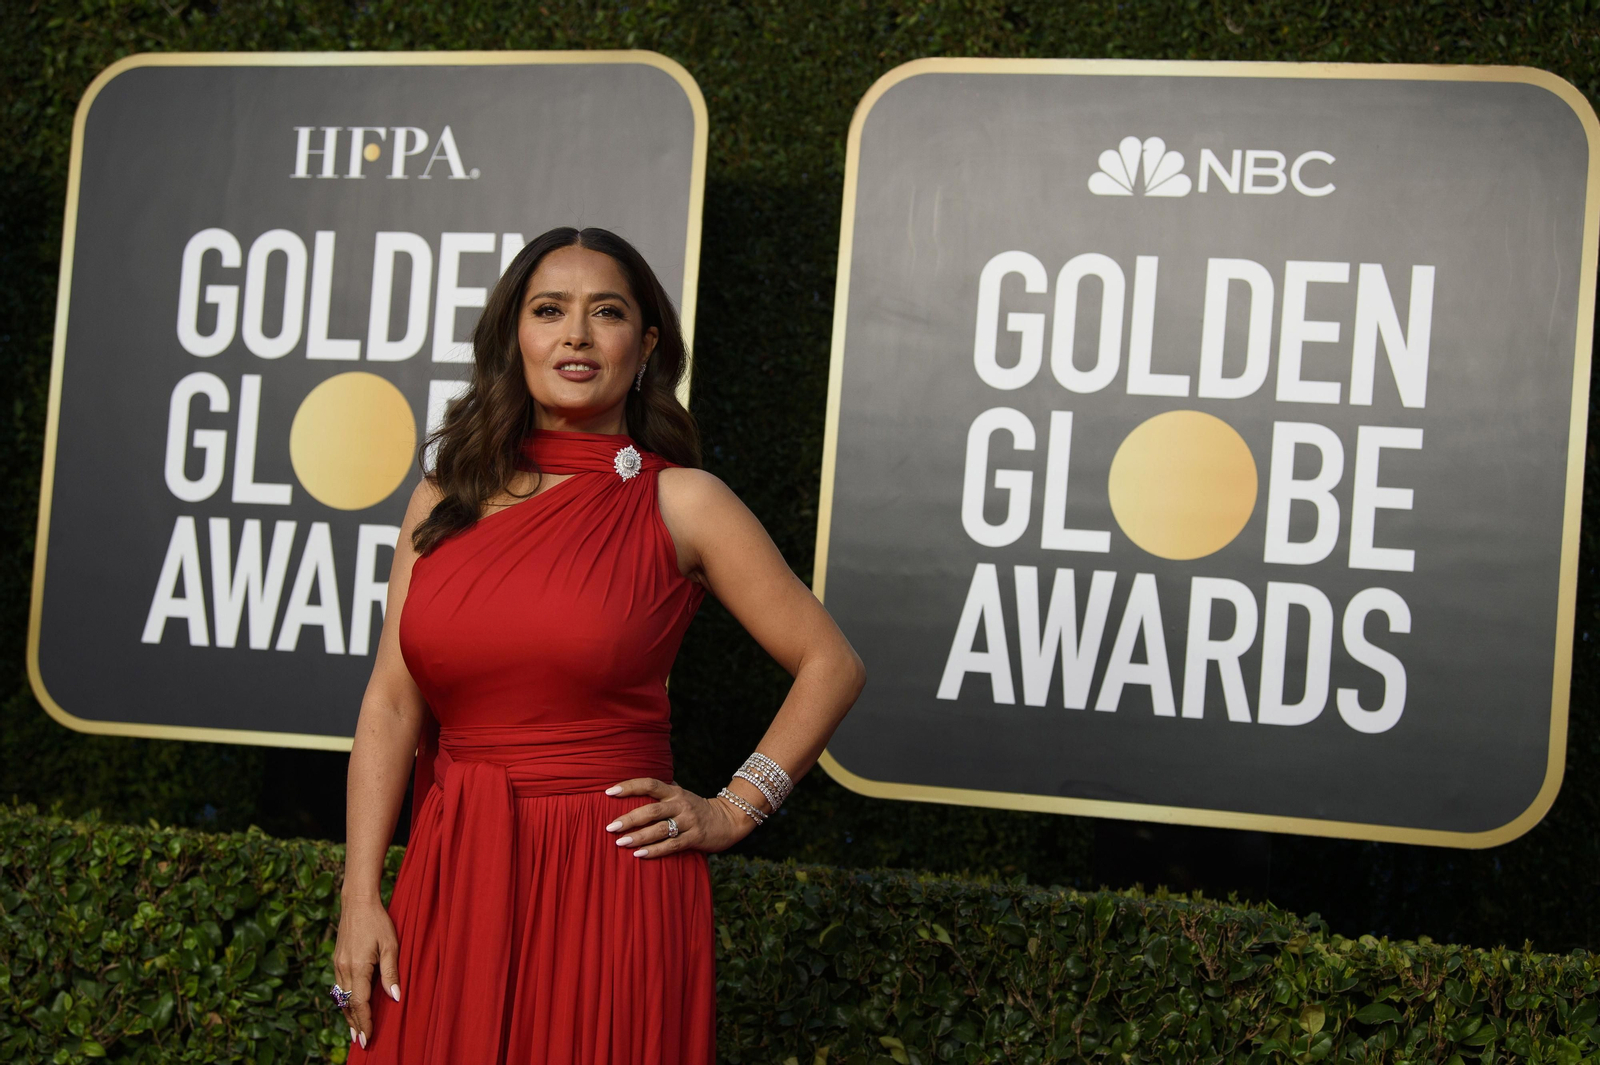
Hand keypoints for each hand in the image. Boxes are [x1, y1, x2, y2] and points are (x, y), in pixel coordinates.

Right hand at [333, 894, 400, 1049]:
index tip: (367, 1039)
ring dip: (348, 1015)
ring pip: (341, 998)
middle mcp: (343, 969)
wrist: (357, 903)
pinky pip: (339, 987)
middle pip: (348, 1005)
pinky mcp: (337, 960)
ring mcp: (337, 965)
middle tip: (361, 1042)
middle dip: (355, 1024)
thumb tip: (395, 998)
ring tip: (354, 1031)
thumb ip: (391, 973)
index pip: (360, 1004)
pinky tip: (349, 1006)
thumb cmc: (378, 922)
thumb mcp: (391, 945)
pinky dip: (344, 1001)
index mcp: (358, 967)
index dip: (365, 1023)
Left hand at [602, 778, 755, 856]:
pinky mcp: (695, 838)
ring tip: (621, 843)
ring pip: (660, 829)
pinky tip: (639, 855)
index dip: (629, 786)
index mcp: (675, 792)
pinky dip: (654, 851)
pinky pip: (672, 845)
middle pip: (651, 810)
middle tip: (610, 827)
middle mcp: (681, 804)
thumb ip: (662, 791)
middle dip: (629, 819)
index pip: (649, 784)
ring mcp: (689, 821)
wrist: (728, 820)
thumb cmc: (697, 808)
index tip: (609, 792)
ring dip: (639, 837)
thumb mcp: (681, 795)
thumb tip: (634, 786)